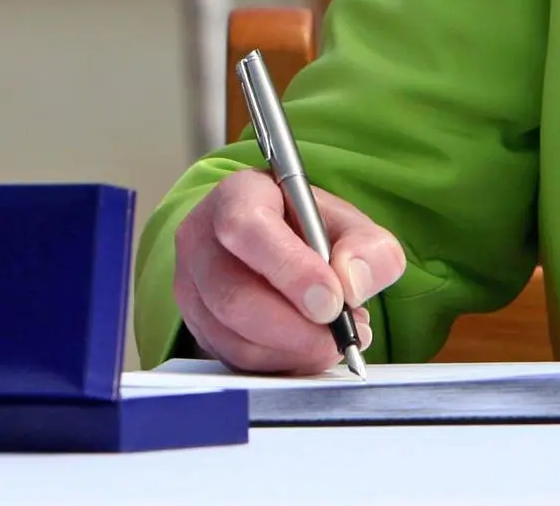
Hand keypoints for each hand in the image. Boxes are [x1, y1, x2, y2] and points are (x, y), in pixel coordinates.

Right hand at [173, 170, 406, 373]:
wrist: (278, 242)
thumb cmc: (307, 228)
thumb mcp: (349, 222)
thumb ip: (368, 246)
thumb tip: (352, 283)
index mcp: (238, 196)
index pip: (247, 229)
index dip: (291, 270)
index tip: (333, 301)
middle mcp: (202, 239)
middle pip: (234, 296)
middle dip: (296, 328)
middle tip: (340, 333)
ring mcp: (192, 286)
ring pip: (232, 336)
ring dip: (292, 350)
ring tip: (332, 338)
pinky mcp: (196, 326)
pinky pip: (233, 359)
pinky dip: (278, 362)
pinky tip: (308, 348)